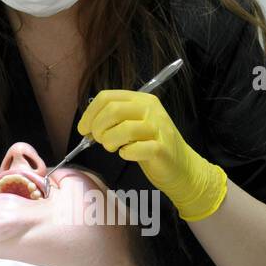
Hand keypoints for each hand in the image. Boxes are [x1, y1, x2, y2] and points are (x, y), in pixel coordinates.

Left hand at [77, 90, 226, 220]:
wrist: (182, 168)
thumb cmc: (150, 145)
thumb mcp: (132, 125)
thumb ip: (113, 119)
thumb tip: (87, 125)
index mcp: (141, 99)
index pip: (106, 97)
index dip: (89, 113)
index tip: (84, 129)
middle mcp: (151, 109)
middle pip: (113, 110)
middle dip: (98, 127)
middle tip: (99, 140)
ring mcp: (158, 128)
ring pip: (123, 128)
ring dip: (109, 141)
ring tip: (113, 147)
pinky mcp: (162, 148)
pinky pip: (135, 148)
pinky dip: (125, 153)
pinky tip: (126, 154)